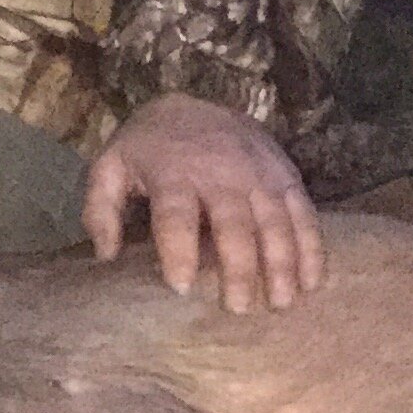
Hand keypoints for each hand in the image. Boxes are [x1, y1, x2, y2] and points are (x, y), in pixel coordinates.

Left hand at [83, 93, 323, 311]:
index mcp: (173, 172)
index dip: (179, 253)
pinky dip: (312, 249)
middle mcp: (222, 173)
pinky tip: (311, 282)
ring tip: (278, 303)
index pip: (176, 217)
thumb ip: (101, 210)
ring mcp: (259, 173)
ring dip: (282, 266)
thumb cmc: (147, 148)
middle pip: (234, 226)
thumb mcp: (110, 168)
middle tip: (237, 308)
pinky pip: (305, 214)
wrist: (192, 104)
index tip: (181, 288)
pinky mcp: (286, 175)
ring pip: (276, 223)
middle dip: (239, 269)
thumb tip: (105, 256)